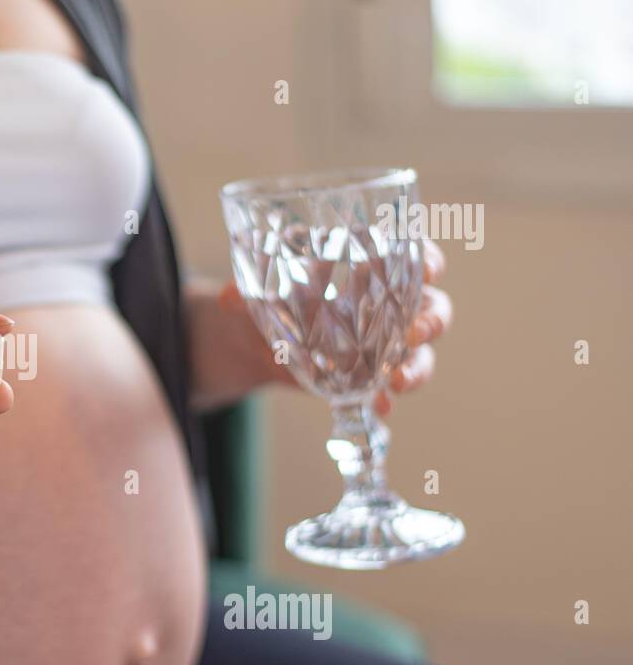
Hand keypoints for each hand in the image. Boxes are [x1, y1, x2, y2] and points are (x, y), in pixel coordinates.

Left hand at [213, 238, 453, 414]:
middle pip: (434, 308)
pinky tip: (376, 407)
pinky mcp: (368, 377)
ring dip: (416, 368)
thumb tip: (230, 298)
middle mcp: (391, 305)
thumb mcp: (265, 286)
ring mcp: (385, 345)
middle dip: (431, 320)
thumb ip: (252, 289)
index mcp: (377, 266)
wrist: (258, 338)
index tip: (428, 268)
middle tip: (414, 332)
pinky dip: (383, 400)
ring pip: (420, 354)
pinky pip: (387, 390)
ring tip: (396, 381)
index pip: (417, 257)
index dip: (429, 261)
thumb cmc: (276, 293)